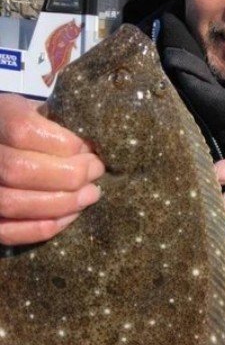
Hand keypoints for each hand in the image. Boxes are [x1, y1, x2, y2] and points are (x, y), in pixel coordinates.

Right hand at [0, 94, 104, 245]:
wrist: (10, 146)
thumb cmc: (37, 127)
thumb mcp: (47, 112)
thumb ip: (64, 124)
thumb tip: (93, 148)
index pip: (23, 131)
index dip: (64, 145)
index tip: (90, 151)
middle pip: (18, 170)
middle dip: (68, 176)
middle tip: (96, 174)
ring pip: (12, 203)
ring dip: (61, 203)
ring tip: (90, 195)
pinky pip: (7, 231)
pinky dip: (41, 229)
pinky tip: (69, 216)